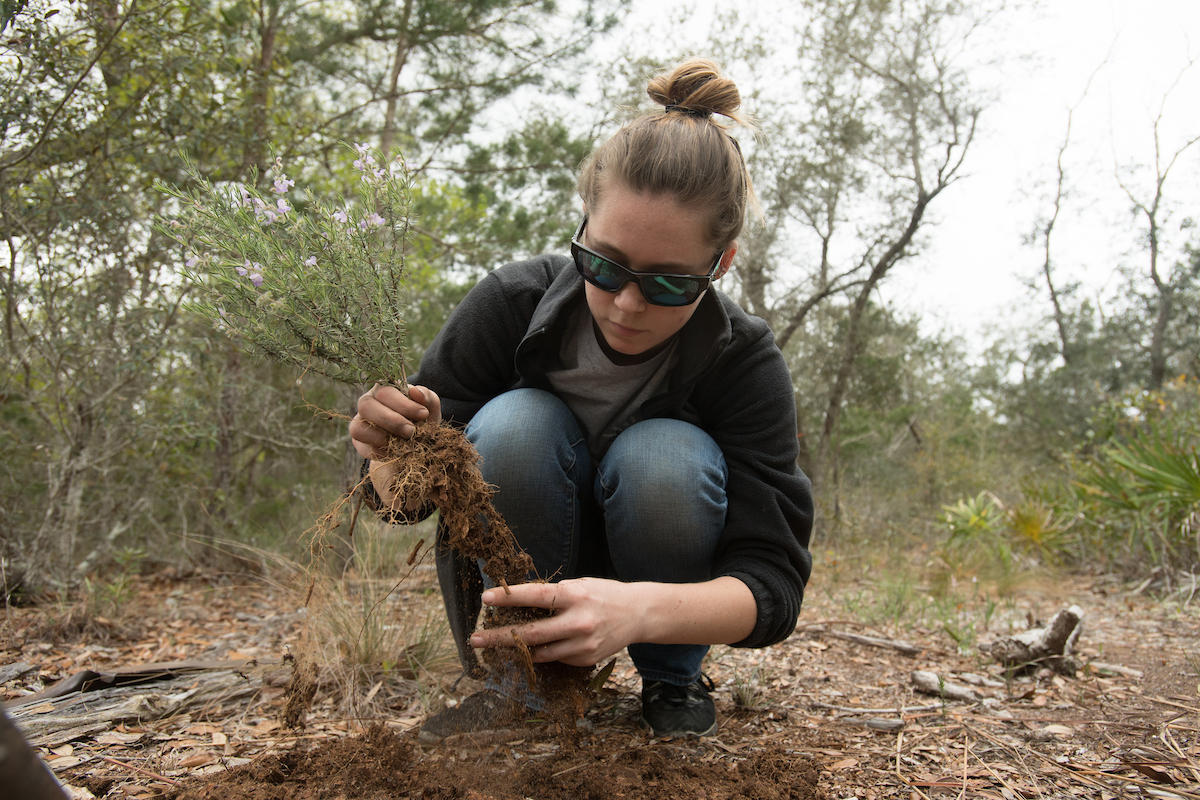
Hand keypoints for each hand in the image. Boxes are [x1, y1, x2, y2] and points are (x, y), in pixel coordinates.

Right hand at [349, 383, 441, 459]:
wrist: (417, 444)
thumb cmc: (421, 420)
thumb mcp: (430, 408)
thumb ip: (427, 397)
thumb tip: (415, 391)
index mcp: (384, 389)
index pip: (385, 392)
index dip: (404, 404)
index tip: (424, 414)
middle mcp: (367, 402)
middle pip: (366, 405)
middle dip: (392, 421)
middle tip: (411, 431)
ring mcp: (360, 422)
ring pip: (357, 427)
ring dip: (382, 437)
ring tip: (403, 442)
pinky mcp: (359, 441)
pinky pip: (362, 447)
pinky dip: (381, 451)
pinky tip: (396, 451)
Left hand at [468, 578, 644, 667]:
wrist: (638, 613)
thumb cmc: (603, 594)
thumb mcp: (579, 585)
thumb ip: (553, 595)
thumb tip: (519, 602)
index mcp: (575, 595)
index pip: (535, 596)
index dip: (509, 597)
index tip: (486, 598)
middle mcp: (578, 621)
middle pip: (531, 634)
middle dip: (499, 637)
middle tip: (475, 639)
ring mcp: (582, 644)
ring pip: (540, 652)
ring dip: (517, 649)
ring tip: (496, 645)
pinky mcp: (585, 659)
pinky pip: (555, 658)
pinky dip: (544, 652)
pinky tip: (537, 647)